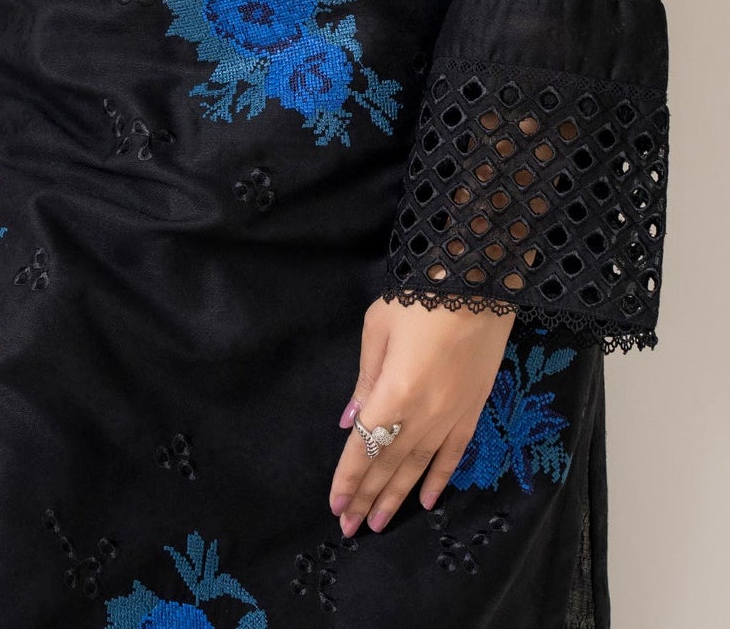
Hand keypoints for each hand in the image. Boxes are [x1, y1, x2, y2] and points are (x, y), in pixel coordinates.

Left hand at [330, 294, 515, 534]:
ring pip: (418, 468)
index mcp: (394, 394)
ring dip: (396, 497)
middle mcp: (423, 415)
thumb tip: (350, 424)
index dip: (349, 479)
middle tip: (350, 529)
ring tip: (378, 525)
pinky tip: (425, 500)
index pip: (364, 447)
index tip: (336, 507)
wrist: (478, 285)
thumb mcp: (378, 330)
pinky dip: (439, 479)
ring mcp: (451, 417)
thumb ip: (365, 382)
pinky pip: (454, 455)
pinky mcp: (473, 412)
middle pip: (389, 465)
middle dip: (367, 498)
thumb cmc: (420, 299)